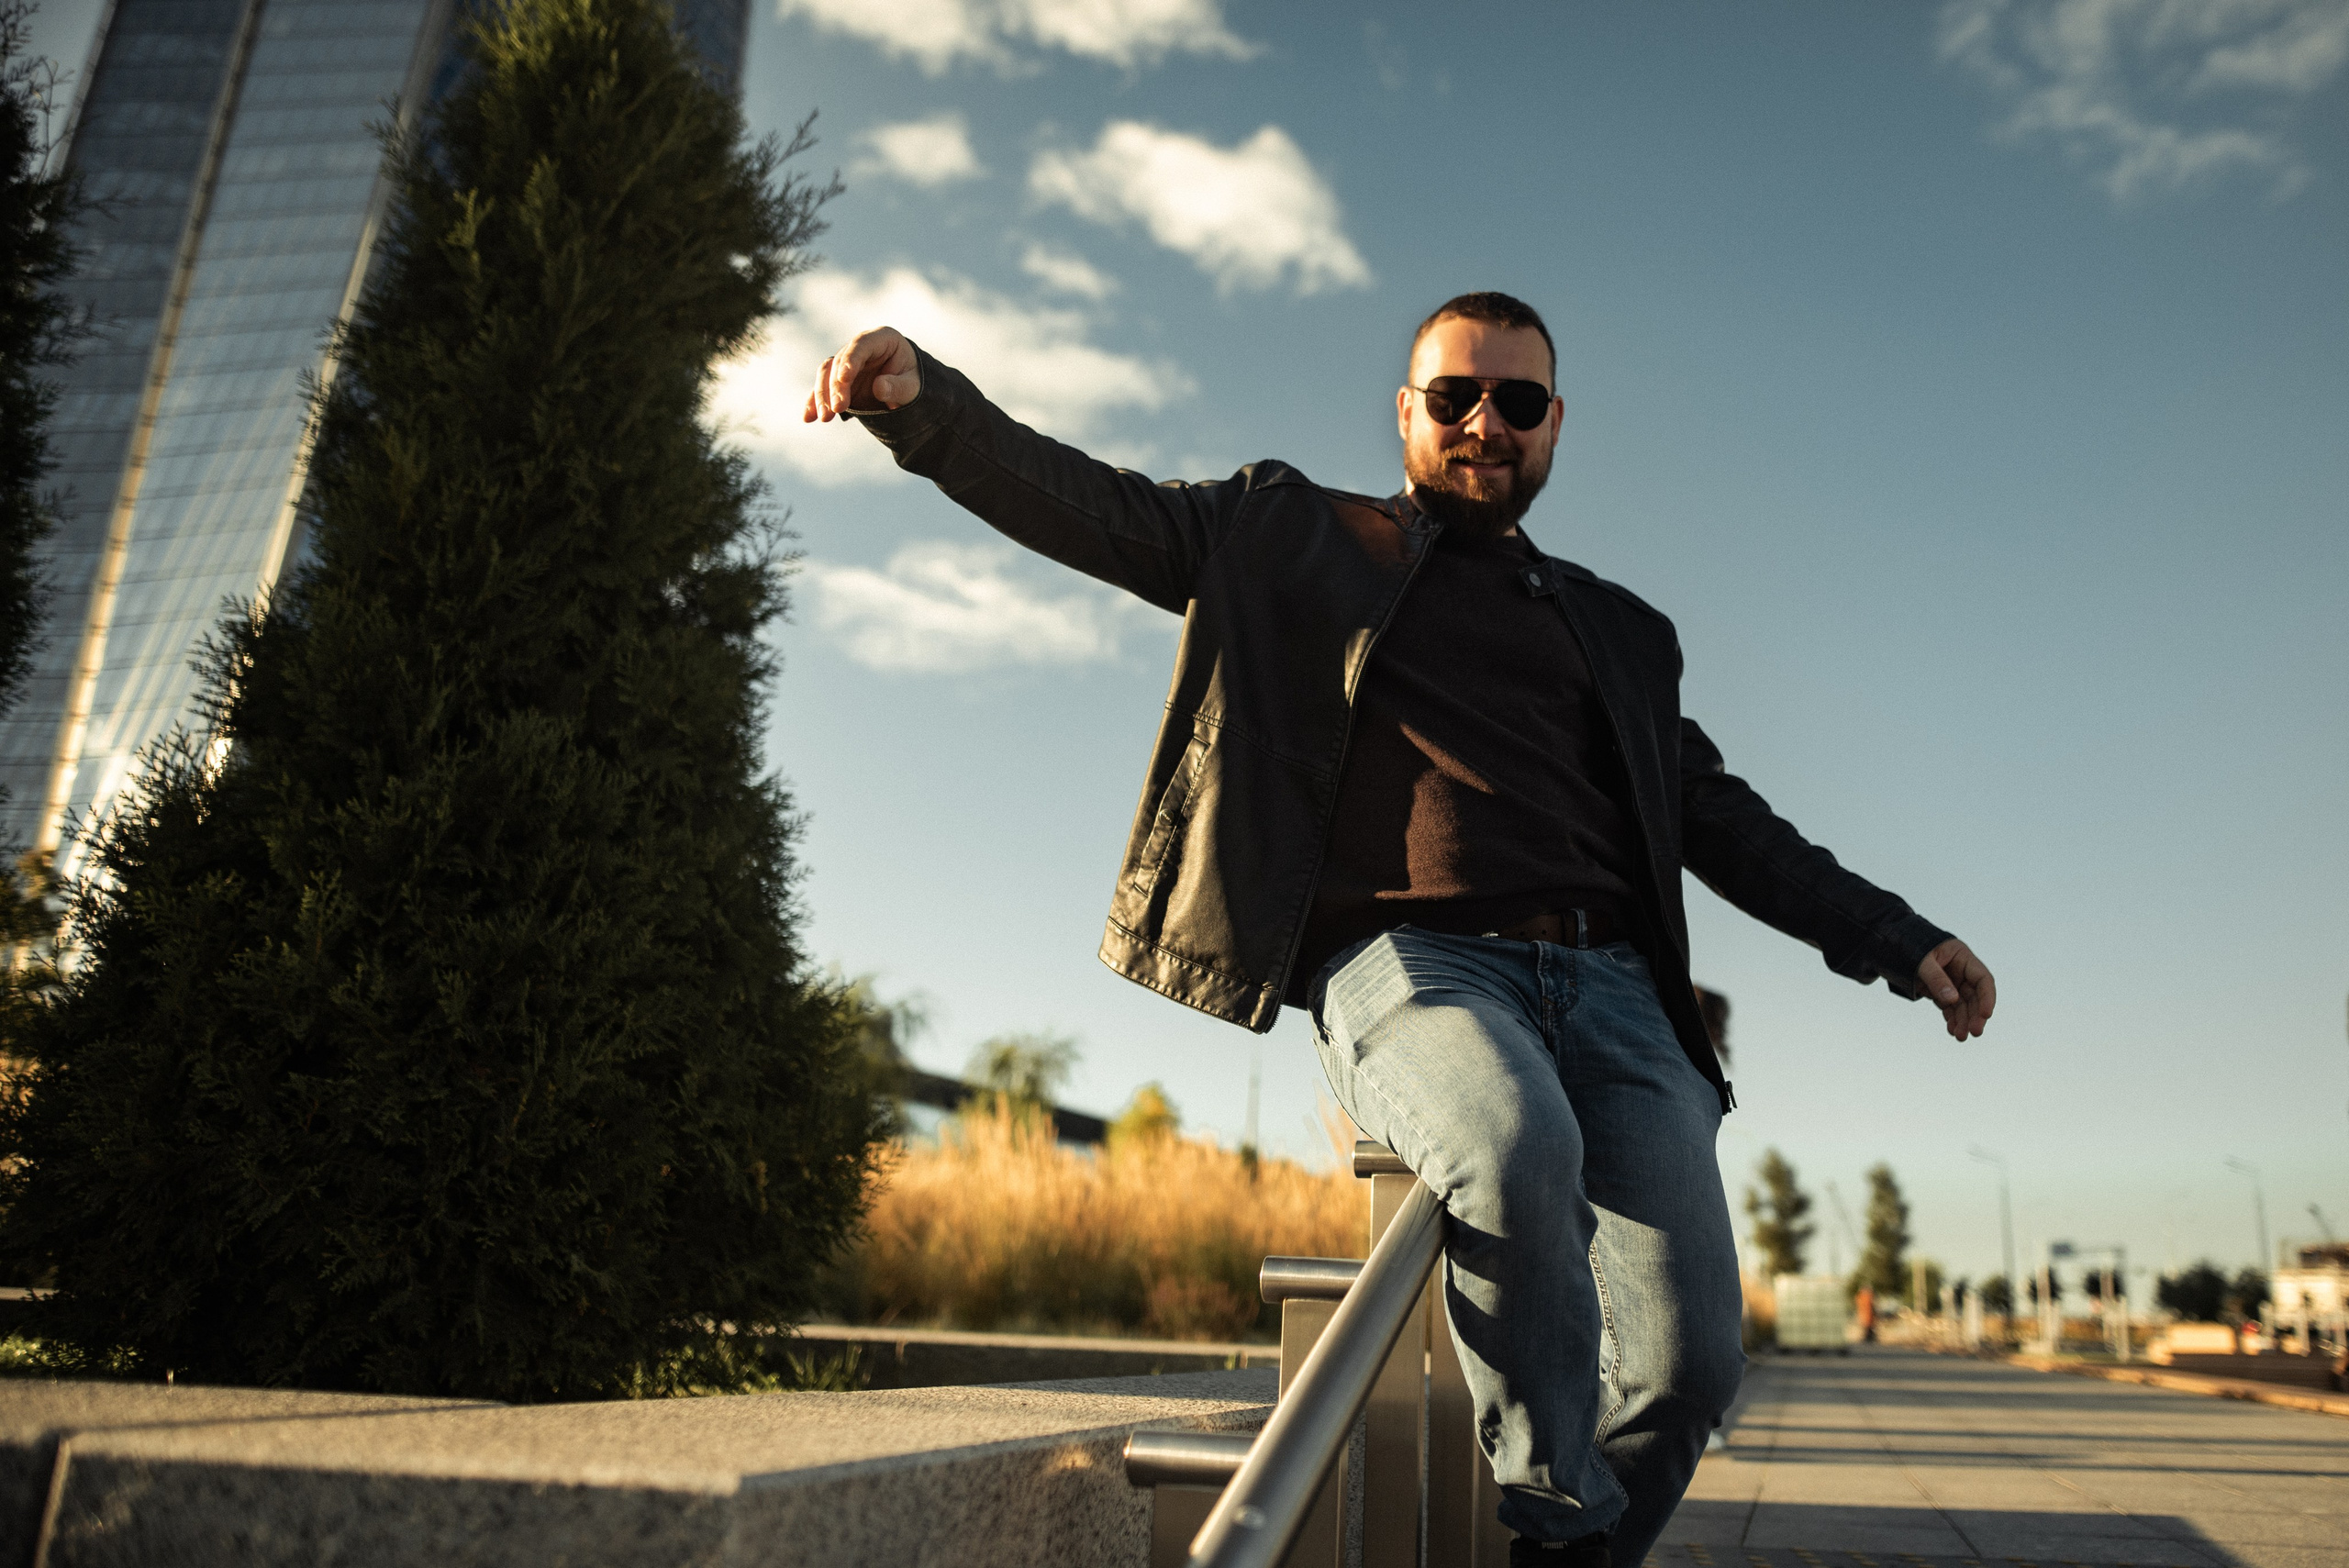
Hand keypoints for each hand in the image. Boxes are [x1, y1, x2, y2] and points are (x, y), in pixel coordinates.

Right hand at [804, 326, 919, 421]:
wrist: (908, 389)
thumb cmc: (914, 382)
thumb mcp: (913, 386)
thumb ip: (898, 387)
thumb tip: (879, 388)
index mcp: (882, 339)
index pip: (862, 345)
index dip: (851, 360)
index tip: (844, 378)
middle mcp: (860, 348)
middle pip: (840, 361)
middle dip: (836, 386)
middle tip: (838, 408)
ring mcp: (847, 364)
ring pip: (826, 374)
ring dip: (822, 395)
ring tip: (825, 417)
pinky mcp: (839, 381)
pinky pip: (823, 388)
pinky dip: (815, 402)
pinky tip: (808, 418)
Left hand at [1917, 937, 1994, 1040]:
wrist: (1892, 945)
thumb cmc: (1909, 947)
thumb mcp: (1922, 960)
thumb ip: (1936, 978)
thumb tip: (1951, 999)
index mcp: (1962, 957)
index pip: (1982, 979)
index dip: (1987, 997)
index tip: (1986, 1014)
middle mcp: (1961, 971)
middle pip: (1975, 996)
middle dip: (1975, 1015)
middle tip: (1974, 1033)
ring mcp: (1951, 982)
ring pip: (1963, 1005)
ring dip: (1964, 1021)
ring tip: (1960, 1037)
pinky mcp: (1940, 991)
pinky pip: (1950, 1007)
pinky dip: (1952, 1019)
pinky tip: (1952, 1030)